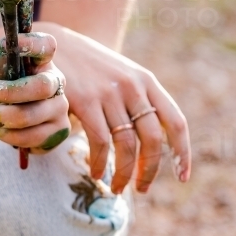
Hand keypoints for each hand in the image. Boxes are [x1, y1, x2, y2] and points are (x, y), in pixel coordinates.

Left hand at [0, 31, 70, 153]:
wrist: (7, 112)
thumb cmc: (2, 86)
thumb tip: (4, 54)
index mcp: (41, 61)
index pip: (46, 46)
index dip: (31, 44)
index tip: (4, 44)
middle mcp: (56, 81)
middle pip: (42, 86)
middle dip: (10, 93)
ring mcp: (60, 106)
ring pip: (35, 115)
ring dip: (7, 118)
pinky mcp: (60, 130)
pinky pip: (37, 138)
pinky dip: (14, 137)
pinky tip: (5, 132)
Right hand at [40, 22, 190, 194]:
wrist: (53, 46)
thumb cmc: (91, 67)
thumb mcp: (123, 76)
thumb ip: (140, 101)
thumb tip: (154, 145)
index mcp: (147, 82)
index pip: (176, 122)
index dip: (182, 153)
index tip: (182, 176)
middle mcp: (132, 87)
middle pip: (152, 139)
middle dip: (149, 170)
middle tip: (142, 189)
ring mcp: (109, 93)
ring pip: (126, 145)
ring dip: (124, 174)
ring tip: (118, 189)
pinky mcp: (85, 100)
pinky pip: (99, 142)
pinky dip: (99, 163)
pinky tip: (95, 173)